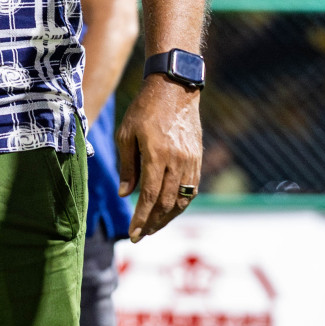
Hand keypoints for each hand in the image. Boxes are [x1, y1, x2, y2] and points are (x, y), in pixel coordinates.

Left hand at [116, 74, 202, 241]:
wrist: (174, 89)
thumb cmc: (144, 109)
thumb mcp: (126, 134)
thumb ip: (127, 166)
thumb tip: (126, 195)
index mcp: (156, 154)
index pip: (151, 196)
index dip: (142, 218)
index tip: (133, 233)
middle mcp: (177, 161)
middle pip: (168, 203)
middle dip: (154, 223)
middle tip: (141, 236)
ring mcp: (190, 161)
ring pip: (183, 199)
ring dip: (168, 217)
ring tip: (153, 227)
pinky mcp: (198, 158)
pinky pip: (191, 189)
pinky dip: (180, 203)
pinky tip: (170, 210)